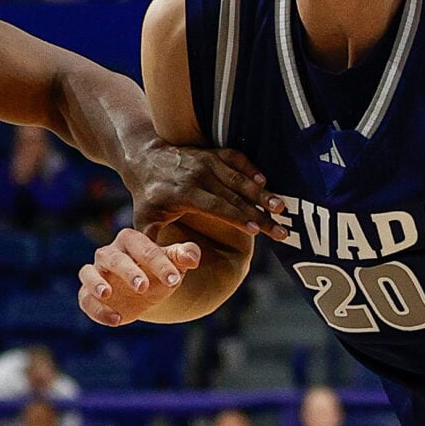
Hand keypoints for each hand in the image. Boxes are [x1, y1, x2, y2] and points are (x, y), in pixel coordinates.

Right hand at [79, 228, 202, 326]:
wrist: (145, 292)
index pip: (143, 247)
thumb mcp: (174, 264)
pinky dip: (97, 310)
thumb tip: (192, 257)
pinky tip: (117, 320)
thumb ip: (184, 256)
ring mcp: (96, 273)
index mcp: (131, 240)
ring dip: (96, 283)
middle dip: (127, 271)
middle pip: (113, 258)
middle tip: (143, 287)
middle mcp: (109, 254)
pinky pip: (85, 299)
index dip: (159, 263)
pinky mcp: (88, 294)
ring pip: (88, 273)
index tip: (175, 280)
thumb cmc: (159, 271)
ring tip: (107, 294)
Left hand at [123, 139, 290, 242]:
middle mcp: (198, 175)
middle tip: (281, 231)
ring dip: (262, 193)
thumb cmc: (147, 197)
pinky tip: (264, 182)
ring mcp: (206, 161)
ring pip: (239, 178)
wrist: (144, 157)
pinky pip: (236, 158)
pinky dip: (252, 169)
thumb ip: (154, 247)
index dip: (237, 217)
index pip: (216, 206)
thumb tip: (166, 273)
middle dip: (260, 214)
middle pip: (235, 196)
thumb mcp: (144, 222)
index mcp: (183, 193)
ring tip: (281, 207)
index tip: (257, 230)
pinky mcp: (212, 153)